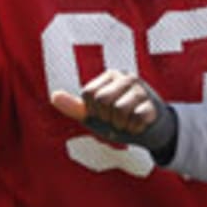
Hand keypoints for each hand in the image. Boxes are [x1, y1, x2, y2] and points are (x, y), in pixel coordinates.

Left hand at [50, 70, 176, 156]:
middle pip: (103, 100)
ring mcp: (141, 89)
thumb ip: (75, 107)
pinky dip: (133, 128)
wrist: (149, 130)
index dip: (93, 110)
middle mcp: (126, 77)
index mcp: (109, 76)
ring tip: (127, 122)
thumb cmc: (118, 119)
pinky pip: (136, 118)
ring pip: (120, 109)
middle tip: (116, 119)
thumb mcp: (94, 115)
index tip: (104, 113)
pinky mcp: (153, 104)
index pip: (88, 94)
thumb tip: (53, 96)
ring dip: (120, 124)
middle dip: (106, 118)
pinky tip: (138, 125)